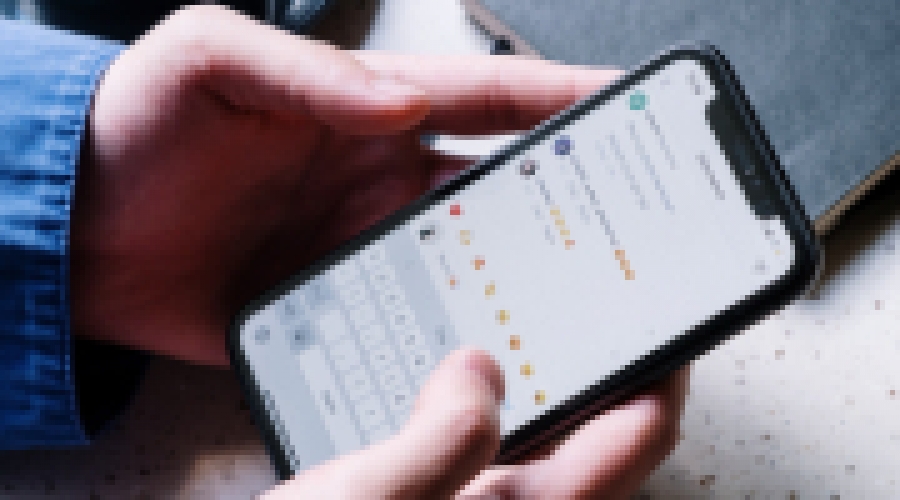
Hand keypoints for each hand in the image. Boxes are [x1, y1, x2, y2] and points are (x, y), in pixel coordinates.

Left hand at [71, 5, 620, 365]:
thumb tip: (401, 99)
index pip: (488, 100)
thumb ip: (307, 73)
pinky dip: (451, 335)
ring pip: (470, 262)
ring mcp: (365, 247)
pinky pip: (412, 319)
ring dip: (521, 280)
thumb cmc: (133, 129)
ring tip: (579, 305)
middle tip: (629, 227)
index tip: (628, 104)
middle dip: (569, 205)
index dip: (562, 99)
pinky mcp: (338, 305)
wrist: (74, 235)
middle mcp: (381, 182)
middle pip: (500, 193)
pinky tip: (481, 359)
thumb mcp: (209, 62)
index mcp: (368, 112)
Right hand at [261, 349, 687, 499]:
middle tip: (598, 308)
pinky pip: (485, 444)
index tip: (666, 320)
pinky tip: (454, 377)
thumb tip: (484, 373)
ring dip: (540, 383)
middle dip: (603, 371)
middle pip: (594, 437)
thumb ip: (438, 442)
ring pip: (538, 438)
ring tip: (533, 325)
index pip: (633, 442)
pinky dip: (485, 403)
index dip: (661, 376)